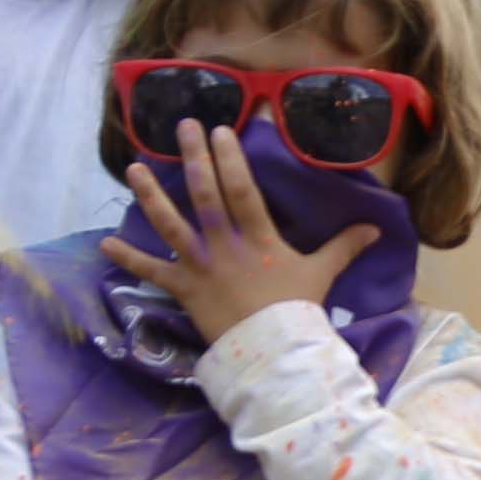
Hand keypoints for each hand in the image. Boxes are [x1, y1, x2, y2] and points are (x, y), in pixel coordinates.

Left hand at [99, 124, 362, 341]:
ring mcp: (201, 266)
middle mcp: (226, 244)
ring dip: (151, 195)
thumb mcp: (322, 274)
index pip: (242, 188)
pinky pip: (152, 272)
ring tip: (134, 168)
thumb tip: (376, 228)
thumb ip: (344, 246)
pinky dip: (128, 259)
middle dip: (193, 157)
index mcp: (259, 236)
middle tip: (182, 125)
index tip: (220, 129)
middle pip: (206, 194)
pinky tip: (104, 243)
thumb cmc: (297, 310)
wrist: (274, 354)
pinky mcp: (184, 289)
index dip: (230, 157)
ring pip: (171, 224)